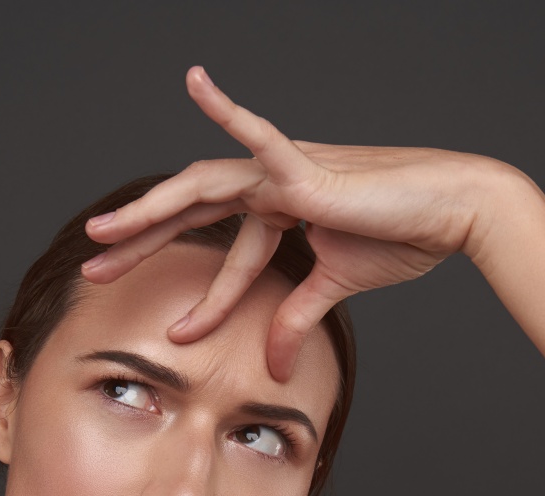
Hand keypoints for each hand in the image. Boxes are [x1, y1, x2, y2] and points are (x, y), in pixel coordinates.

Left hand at [82, 66, 502, 379]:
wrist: (452, 213)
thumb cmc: (401, 237)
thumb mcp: (334, 287)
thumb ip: (296, 318)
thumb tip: (275, 365)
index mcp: (278, 210)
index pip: (220, 250)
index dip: (198, 296)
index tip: (176, 335)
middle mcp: (270, 185)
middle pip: (191, 212)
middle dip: (140, 243)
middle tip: (92, 270)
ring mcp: (285, 172)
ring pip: (202, 186)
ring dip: (150, 209)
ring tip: (103, 233)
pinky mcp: (308, 170)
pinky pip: (262, 138)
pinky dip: (228, 112)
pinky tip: (195, 81)